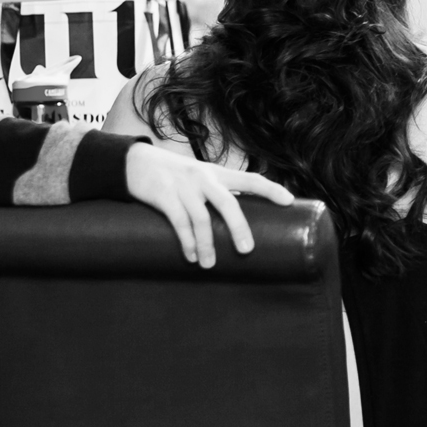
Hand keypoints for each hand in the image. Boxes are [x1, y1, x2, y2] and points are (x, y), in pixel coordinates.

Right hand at [125, 144, 294, 268]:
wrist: (136, 162)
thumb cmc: (176, 175)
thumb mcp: (201, 177)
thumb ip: (219, 193)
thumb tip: (241, 224)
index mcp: (218, 174)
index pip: (251, 179)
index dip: (271, 189)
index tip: (289, 202)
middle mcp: (204, 178)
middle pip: (228, 202)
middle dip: (239, 227)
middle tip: (247, 251)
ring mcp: (184, 186)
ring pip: (201, 218)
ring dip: (207, 244)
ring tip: (209, 265)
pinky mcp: (163, 195)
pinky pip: (178, 221)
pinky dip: (186, 242)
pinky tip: (191, 256)